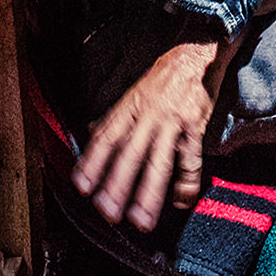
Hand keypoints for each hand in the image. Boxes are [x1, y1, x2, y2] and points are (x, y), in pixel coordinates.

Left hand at [75, 35, 238, 229]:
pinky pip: (191, 158)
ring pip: (159, 161)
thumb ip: (112, 117)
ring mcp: (171, 121)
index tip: (81, 187)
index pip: (105, 138)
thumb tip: (89, 132)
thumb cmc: (160, 80)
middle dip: (118, 185)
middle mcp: (147, 115)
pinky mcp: (194, 125)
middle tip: (108, 212)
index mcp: (128, 108)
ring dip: (150, 193)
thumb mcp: (131, 94)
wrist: (194, 55)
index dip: (92, 163)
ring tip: (141, 220)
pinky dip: (187, 182)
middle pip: (130, 154)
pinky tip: (182, 200)